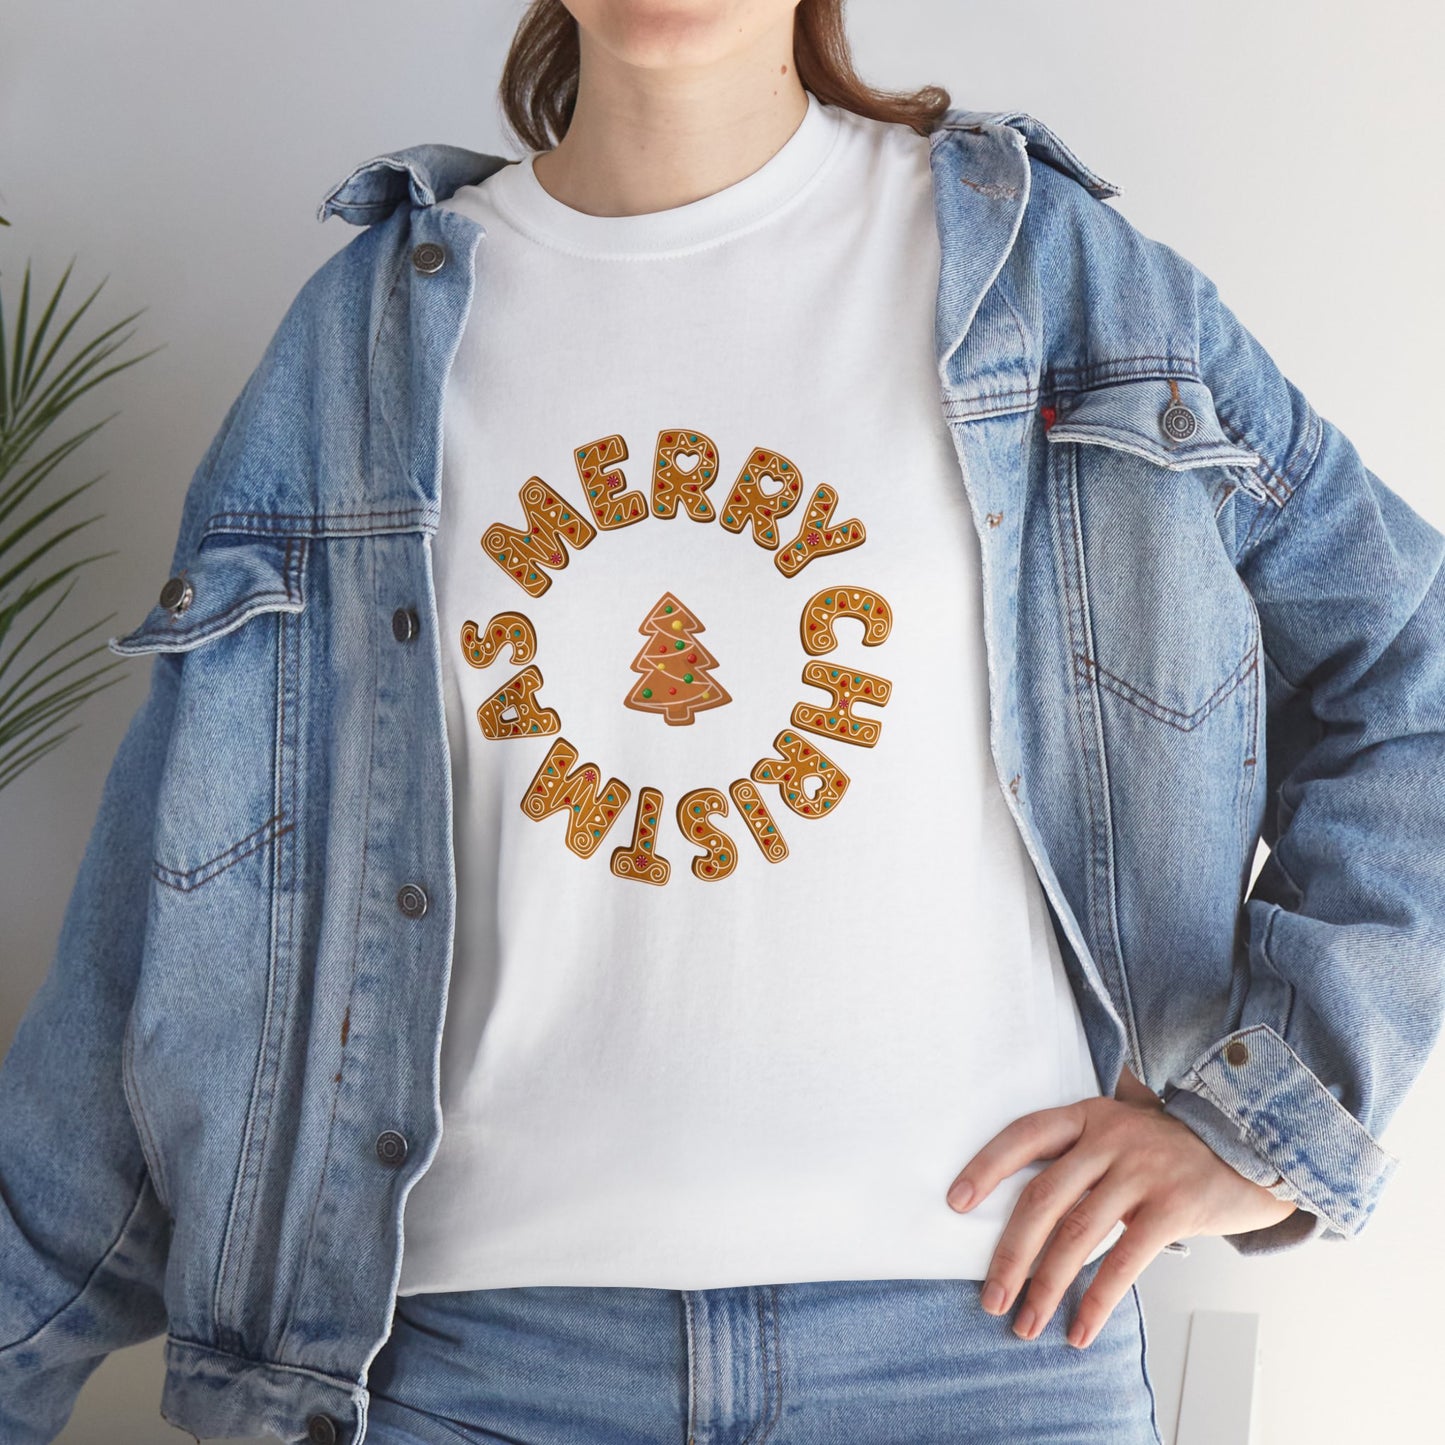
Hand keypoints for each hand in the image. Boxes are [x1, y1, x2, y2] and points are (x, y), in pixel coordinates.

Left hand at [944, 1066, 1297, 1348]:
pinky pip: (1124, 1260)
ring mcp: (1142, 1169)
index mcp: (1088, 1115)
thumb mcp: (1124, 1131)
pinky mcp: (1173, 1205)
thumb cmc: (1176, 1148)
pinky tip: (1079, 1329)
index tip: (956, 1202)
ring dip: (1046, 1285)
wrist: (1257, 1144)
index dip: (987, 1167)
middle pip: (1043, 1198)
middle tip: (990, 1297)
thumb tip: (1027, 1213)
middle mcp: (1110, 1137)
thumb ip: (1083, 1156)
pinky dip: (1097, 1300)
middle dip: (1011, 1253)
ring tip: (1026, 1322)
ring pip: (1077, 1234)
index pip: (1023, 1136)